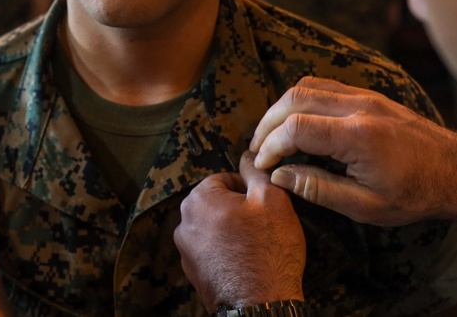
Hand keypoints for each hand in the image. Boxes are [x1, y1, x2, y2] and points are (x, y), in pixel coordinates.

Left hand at [174, 152, 304, 310]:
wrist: (260, 305)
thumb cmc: (267, 252)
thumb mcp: (272, 199)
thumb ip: (257, 171)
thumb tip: (250, 155)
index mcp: (198, 200)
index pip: (224, 178)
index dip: (248, 188)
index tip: (263, 202)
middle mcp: (184, 224)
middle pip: (217, 203)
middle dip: (239, 210)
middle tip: (263, 224)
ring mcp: (186, 251)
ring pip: (214, 228)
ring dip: (233, 231)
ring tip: (256, 244)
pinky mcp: (194, 273)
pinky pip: (212, 251)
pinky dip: (227, 252)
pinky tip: (247, 260)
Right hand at [250, 76, 456, 225]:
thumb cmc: (415, 195)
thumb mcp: (366, 206)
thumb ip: (318, 188)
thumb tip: (280, 175)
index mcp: (357, 136)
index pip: (295, 128)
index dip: (270, 145)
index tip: (262, 165)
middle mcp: (358, 107)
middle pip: (294, 99)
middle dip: (267, 123)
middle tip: (257, 148)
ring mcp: (365, 96)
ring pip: (306, 86)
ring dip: (281, 108)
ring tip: (271, 135)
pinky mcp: (369, 95)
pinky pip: (324, 86)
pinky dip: (301, 100)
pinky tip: (296, 122)